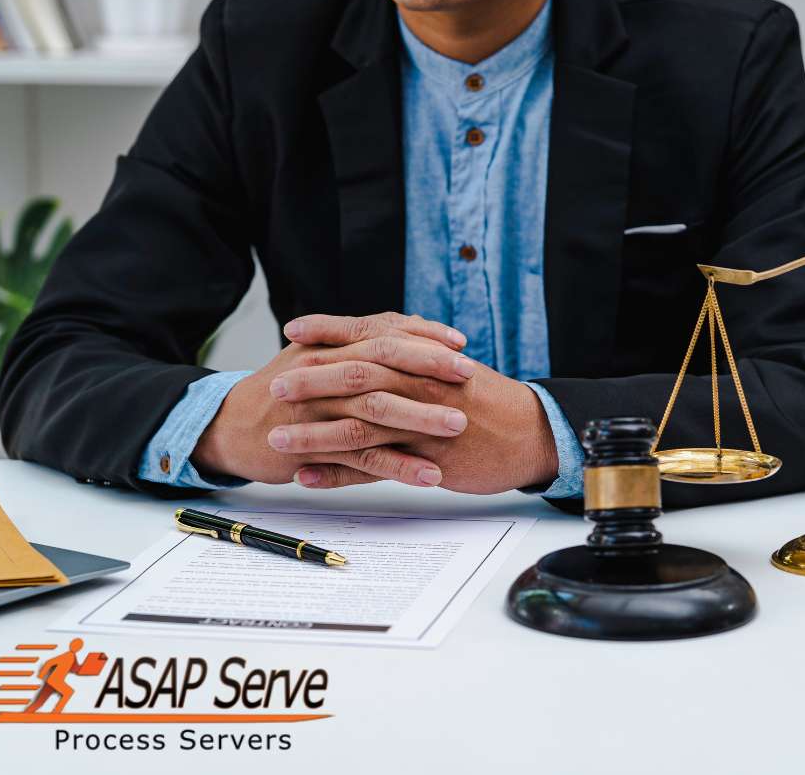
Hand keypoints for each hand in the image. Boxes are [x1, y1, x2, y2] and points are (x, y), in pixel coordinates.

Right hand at [192, 313, 474, 486]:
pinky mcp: (314, 448)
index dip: (422, 337)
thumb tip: (407, 329)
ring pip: (376, 411)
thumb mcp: (316, 358)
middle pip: (383, 364)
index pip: (383, 333)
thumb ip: (358, 345)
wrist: (232, 427)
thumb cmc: (285, 391)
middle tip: (470, 376)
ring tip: (459, 427)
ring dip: (420, 419)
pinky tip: (430, 475)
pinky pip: (363, 458)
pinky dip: (398, 466)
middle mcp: (324, 372)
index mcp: (329, 348)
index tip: (460, 343)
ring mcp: (318, 411)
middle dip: (429, 369)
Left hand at [275, 315, 559, 493]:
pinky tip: (307, 476)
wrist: (530, 434)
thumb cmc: (490, 401)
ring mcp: (421, 423)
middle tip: (274, 385)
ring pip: (357, 426)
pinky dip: (337, 474)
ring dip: (312, 433)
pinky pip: (373, 468)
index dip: (328, 330)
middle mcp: (419, 384)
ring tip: (276, 439)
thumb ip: (417, 355)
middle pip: (355, 377)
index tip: (293, 328)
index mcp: (423, 358)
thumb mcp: (453, 367)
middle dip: (311, 380)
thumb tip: (388, 338)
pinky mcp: (426, 459)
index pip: (368, 335)